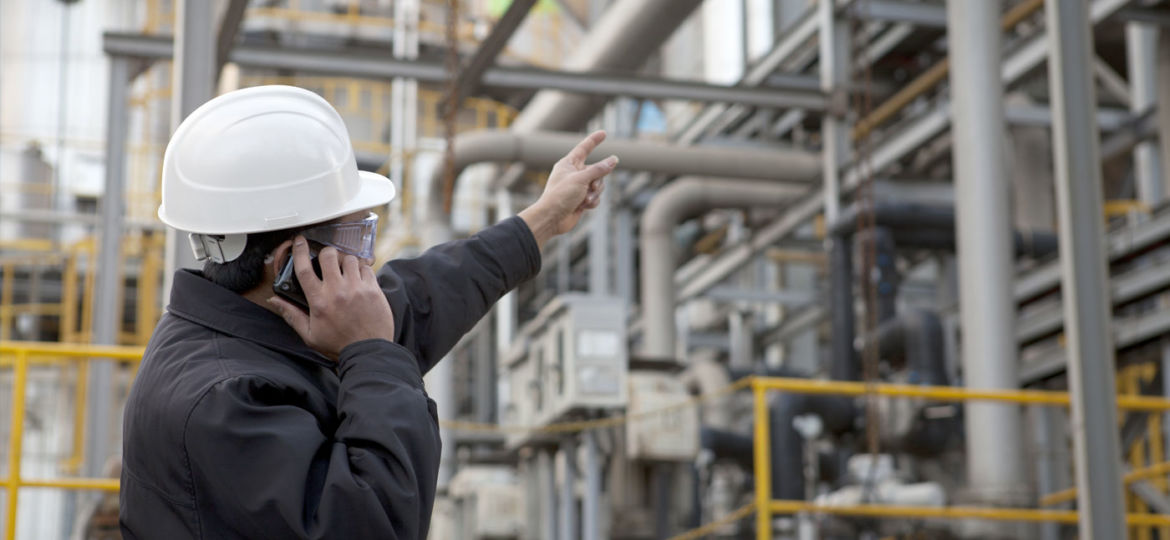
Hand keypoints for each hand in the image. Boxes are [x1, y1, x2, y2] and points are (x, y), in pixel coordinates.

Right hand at [268, 237, 395, 359]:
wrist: (368, 352)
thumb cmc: (338, 345)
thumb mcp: (309, 335)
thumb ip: (291, 315)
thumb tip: (274, 301)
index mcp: (318, 301)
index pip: (304, 268)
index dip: (299, 251)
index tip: (300, 241)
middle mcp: (337, 291)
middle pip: (328, 255)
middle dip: (326, 253)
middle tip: (327, 260)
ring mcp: (356, 288)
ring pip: (349, 258)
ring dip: (345, 261)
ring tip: (345, 271)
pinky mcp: (373, 289)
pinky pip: (367, 267)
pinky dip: (362, 269)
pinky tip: (359, 279)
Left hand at [519, 130, 617, 247]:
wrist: (552, 219)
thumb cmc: (560, 196)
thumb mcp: (581, 179)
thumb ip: (599, 169)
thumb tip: (613, 160)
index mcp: (568, 164)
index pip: (584, 149)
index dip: (594, 141)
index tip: (603, 133)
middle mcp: (573, 174)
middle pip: (596, 171)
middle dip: (597, 180)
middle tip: (592, 187)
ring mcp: (578, 188)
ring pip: (598, 185)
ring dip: (595, 193)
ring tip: (585, 199)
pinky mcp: (581, 200)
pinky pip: (595, 197)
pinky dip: (592, 202)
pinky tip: (583, 207)